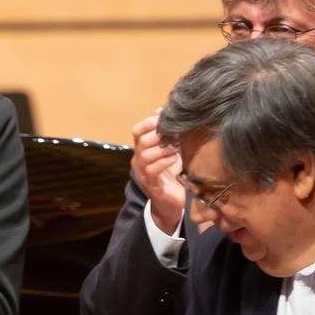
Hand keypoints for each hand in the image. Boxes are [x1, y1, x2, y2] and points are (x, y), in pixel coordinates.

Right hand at [129, 111, 185, 234]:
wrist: (169, 204)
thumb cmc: (170, 175)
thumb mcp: (170, 151)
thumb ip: (166, 133)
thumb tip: (161, 110)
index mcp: (141, 150)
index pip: (136, 130)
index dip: (148, 122)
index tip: (164, 119)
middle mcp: (138, 160)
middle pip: (141, 141)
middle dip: (159, 134)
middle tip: (175, 133)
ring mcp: (142, 173)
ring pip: (145, 155)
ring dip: (163, 148)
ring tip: (177, 147)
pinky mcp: (150, 185)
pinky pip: (153, 170)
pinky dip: (165, 162)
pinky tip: (175, 160)